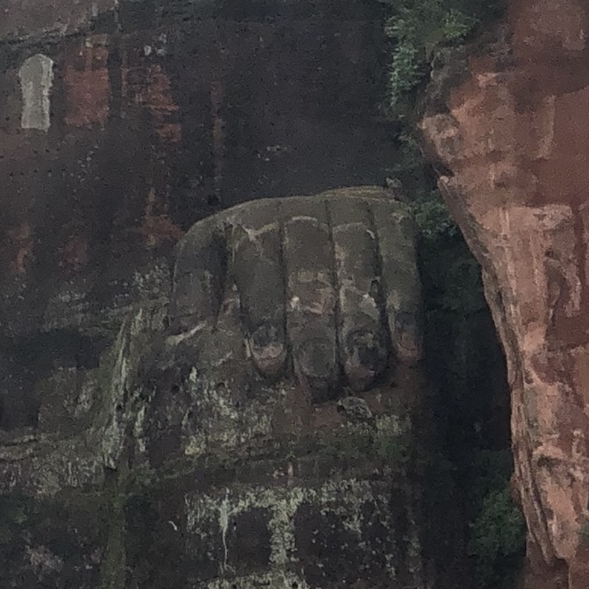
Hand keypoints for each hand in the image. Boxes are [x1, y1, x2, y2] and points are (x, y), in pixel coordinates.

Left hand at [170, 187, 421, 400]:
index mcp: (252, 220)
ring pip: (357, 264)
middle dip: (313, 325)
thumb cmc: (255, 255)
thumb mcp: (211, 257)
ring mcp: (351, 210)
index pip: (257, 262)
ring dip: (361, 320)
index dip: (263, 312)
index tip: (268, 363)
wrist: (319, 214)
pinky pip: (403, 262)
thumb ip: (193, 289)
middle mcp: (302, 211)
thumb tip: (181, 335)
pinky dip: (405, 306)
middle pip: (309, 267)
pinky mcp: (394, 218)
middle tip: (318, 378)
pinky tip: (407, 351)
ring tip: (361, 370)